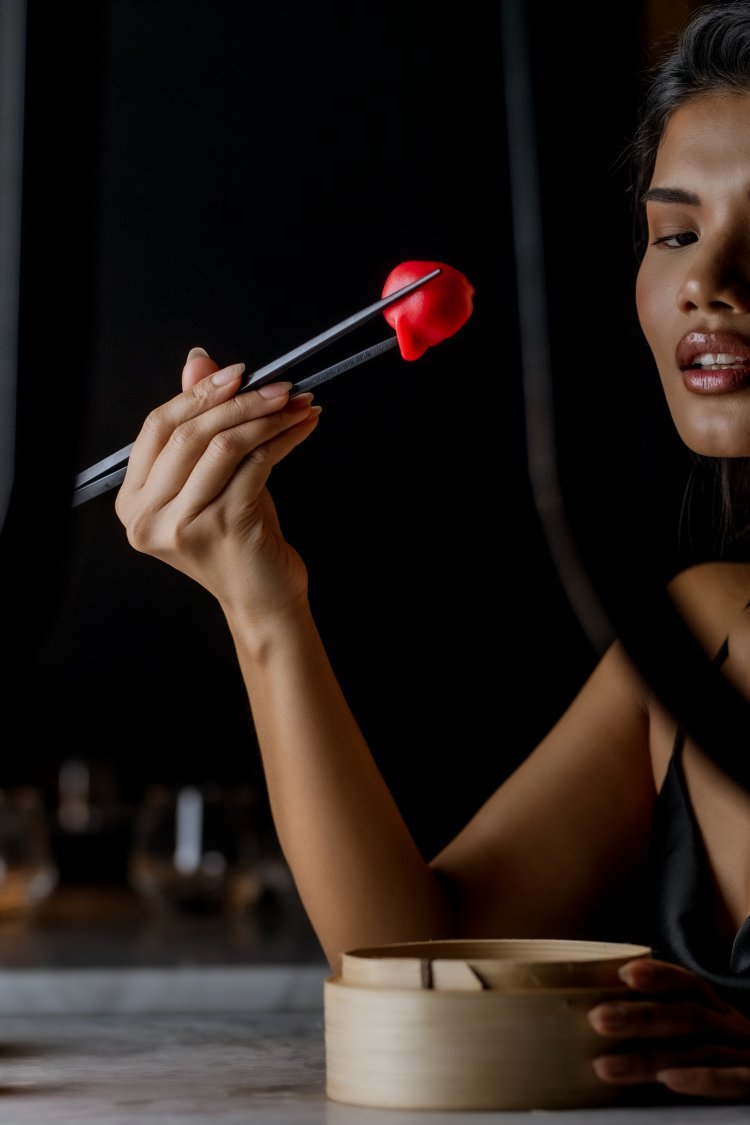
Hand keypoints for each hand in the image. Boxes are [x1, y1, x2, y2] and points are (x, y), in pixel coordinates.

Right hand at [115, 347, 320, 618]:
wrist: (263, 598)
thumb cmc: (239, 538)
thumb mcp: (214, 477)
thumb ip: (201, 423)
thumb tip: (198, 361)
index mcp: (134, 502)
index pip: (157, 428)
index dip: (197, 394)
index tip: (238, 373)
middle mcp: (148, 516)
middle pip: (189, 434)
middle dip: (240, 400)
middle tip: (279, 386)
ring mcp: (183, 525)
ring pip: (224, 446)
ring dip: (267, 417)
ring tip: (297, 404)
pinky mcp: (223, 527)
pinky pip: (255, 465)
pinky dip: (283, 440)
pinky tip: (302, 429)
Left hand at [588, 956, 749, 1100]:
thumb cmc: (727, 1056)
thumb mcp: (703, 1035)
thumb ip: (666, 1023)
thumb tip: (598, 1017)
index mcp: (718, 1010)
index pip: (688, 984)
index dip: (658, 976)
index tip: (623, 974)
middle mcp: (732, 1028)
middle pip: (687, 1016)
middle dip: (640, 1017)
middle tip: (597, 1019)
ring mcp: (746, 1055)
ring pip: (699, 1050)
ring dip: (650, 1058)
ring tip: (606, 1066)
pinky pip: (733, 1081)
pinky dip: (702, 1080)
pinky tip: (670, 1080)